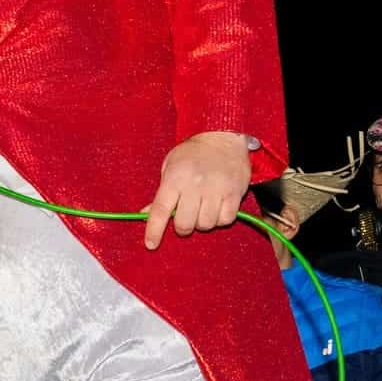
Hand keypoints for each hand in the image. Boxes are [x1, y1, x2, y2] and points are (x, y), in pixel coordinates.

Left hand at [143, 131, 252, 249]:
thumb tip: (146, 213)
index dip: (154, 230)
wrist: (222, 136)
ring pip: (206, 224)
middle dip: (182, 227)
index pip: (161, 209)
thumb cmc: (192, 152)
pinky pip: (225, 220)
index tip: (151, 244)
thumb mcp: (170, 166)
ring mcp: (216, 190)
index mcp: (175, 178)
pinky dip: (220, 219)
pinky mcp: (235, 193)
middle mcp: (194, 185)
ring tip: (201, 209)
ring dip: (201, 223)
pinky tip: (216, 208)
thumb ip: (161, 193)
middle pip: (185, 223)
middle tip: (184, 219)